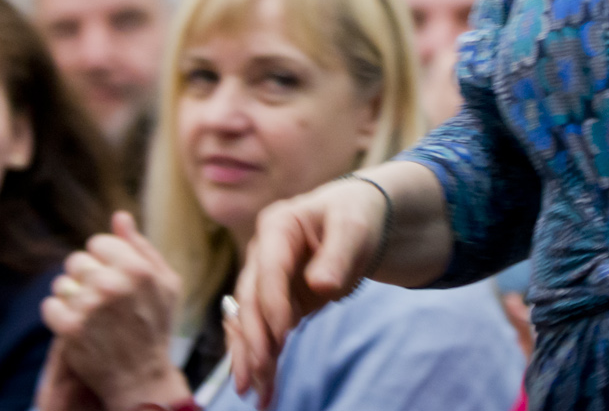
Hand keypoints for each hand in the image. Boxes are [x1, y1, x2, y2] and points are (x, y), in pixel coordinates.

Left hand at [39, 212, 189, 410]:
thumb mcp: (165, 283)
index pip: (97, 242)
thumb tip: (119, 216)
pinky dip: (59, 315)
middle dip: (85, 278)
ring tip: (89, 315)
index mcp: (137, 267)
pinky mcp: (70, 328)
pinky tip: (77, 326)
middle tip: (100, 300)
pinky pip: (50, 305)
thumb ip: (141, 246)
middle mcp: (113, 284)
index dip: (103, 260)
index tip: (111, 278)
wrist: (142, 378)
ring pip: (61, 283)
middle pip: (77, 261)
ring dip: (71, 297)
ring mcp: (89, 307)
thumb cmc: (155, 326)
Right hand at [228, 175, 388, 405]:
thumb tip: (321, 285)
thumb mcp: (354, 228)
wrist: (360, 222)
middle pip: (250, 300)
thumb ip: (338, 254)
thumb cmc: (356, 216)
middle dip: (253, 339)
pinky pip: (263, 333)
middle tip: (259, 374)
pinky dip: (261, 359)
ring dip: (249, 356)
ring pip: (249, 322)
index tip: (283, 336)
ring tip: (254, 393)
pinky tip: (262, 387)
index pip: (269, 270)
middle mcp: (262, 254)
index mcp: (277, 226)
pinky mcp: (276, 304)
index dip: (273, 303)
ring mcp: (266, 280)